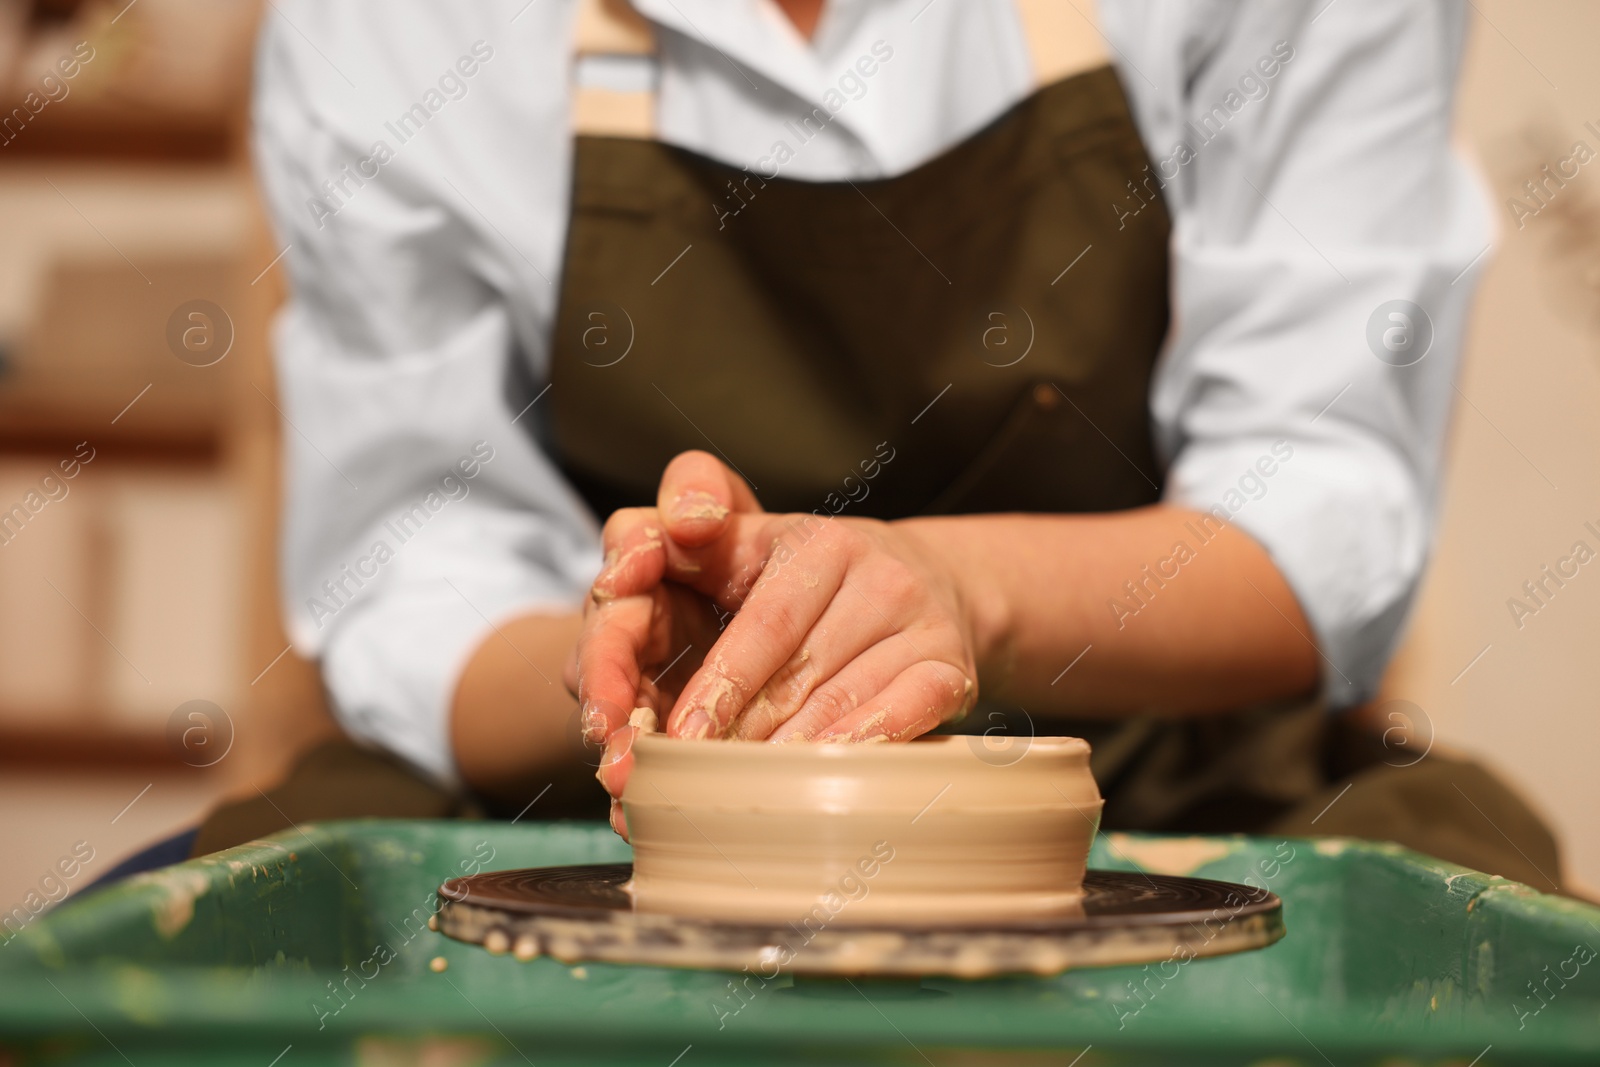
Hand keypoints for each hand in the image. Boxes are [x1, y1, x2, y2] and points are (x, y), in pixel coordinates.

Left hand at [572, 452, 980, 832]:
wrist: (933, 581)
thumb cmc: (813, 575)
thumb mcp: (752, 544)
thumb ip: (686, 545)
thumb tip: (629, 562)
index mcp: (815, 541)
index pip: (761, 626)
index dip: (720, 687)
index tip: (680, 738)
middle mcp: (877, 574)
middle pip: (798, 675)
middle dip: (741, 736)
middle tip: (694, 786)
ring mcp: (921, 621)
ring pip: (844, 703)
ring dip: (791, 757)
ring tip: (744, 799)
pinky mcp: (952, 665)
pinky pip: (908, 714)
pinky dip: (864, 748)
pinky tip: (826, 783)